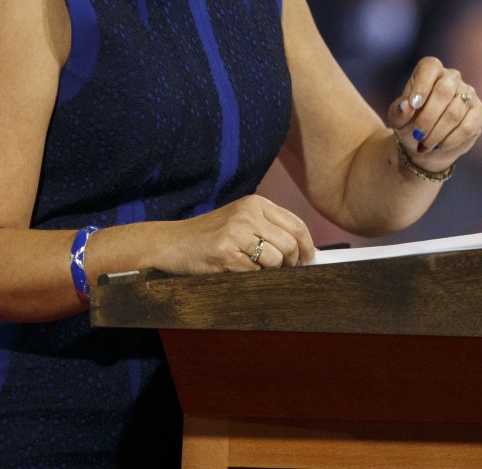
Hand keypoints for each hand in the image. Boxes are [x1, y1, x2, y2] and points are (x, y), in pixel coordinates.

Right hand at [147, 194, 315, 273]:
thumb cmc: (210, 235)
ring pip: (275, 260)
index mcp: (256, 203)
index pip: (296, 224)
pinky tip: (239, 271)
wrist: (172, 243)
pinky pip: (255, 273)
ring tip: (257, 270)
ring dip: (272, 272)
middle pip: (289, 244)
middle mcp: (248, 214)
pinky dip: (253, 278)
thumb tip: (303, 249)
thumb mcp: (241, 220)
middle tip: (285, 270)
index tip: (309, 259)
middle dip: (291, 263)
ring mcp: (236, 233)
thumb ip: (268, 227)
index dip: (307, 245)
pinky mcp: (226, 254)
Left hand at [387, 57, 481, 169]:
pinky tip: (440, 145)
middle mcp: (451, 77)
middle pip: (444, 91)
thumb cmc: (409, 124)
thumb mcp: (397, 119)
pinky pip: (467, 126)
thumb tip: (405, 105)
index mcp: (430, 70)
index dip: (422, 85)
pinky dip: (451, 140)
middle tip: (417, 134)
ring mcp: (468, 93)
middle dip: (428, 117)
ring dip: (437, 133)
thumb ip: (398, 111)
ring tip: (425, 144)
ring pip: (454, 112)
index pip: (430, 67)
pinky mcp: (477, 111)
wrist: (425, 143)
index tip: (413, 105)